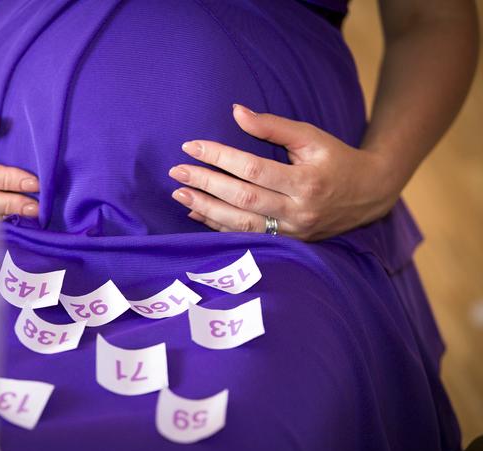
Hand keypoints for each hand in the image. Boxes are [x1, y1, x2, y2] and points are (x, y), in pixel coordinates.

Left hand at [168, 104, 399, 240]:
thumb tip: (236, 111)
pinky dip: (218, 227)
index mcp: (305, 181)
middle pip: (242, 199)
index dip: (219, 157)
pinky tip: (196, 215)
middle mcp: (298, 211)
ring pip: (241, 225)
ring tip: (179, 195)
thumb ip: (274, 126)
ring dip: (206, 210)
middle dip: (205, 185)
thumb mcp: (312, 137)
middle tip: (177, 172)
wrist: (368, 195)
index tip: (191, 145)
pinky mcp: (287, 243)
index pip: (252, 169)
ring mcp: (292, 232)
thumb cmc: (336, 160)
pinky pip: (246, 237)